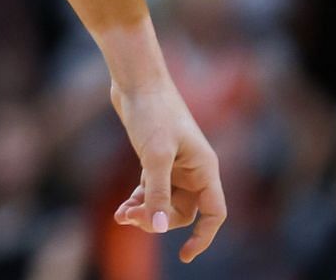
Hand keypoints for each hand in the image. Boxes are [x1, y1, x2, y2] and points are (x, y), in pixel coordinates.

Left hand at [108, 79, 227, 262]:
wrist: (136, 80)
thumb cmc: (152, 111)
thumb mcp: (155, 155)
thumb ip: (158, 193)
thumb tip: (160, 228)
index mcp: (205, 168)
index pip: (214, 212)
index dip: (204, 236)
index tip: (185, 255)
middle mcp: (194, 169)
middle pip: (183, 212)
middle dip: (159, 220)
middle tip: (131, 218)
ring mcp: (175, 165)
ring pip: (164, 203)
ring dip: (145, 213)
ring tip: (121, 215)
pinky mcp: (156, 159)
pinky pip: (152, 191)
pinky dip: (139, 201)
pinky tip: (121, 210)